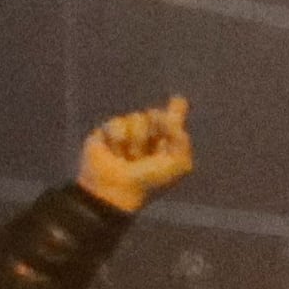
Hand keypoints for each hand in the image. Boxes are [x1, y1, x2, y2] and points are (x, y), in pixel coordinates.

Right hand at [76, 99, 196, 215]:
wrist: (116, 188)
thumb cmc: (150, 181)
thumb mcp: (177, 165)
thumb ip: (181, 140)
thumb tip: (172, 117)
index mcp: (167, 143)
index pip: (173, 120)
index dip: (177, 109)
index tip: (178, 99)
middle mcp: (148, 135)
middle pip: (155, 113)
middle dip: (154, 130)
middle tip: (147, 154)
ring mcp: (127, 132)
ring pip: (136, 118)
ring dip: (135, 141)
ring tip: (128, 158)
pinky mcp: (106, 132)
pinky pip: (116, 122)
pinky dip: (117, 138)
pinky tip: (114, 152)